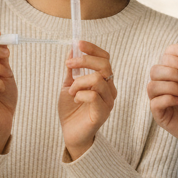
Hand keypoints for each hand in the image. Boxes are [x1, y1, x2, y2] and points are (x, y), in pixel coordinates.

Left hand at [58, 40, 116, 160]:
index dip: (92, 49)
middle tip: (69, 65)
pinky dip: (80, 94)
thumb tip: (71, 50)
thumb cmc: (71, 110)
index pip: (105, 58)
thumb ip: (72, 70)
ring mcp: (108, 102)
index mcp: (104, 81)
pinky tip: (75, 99)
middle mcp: (110, 90)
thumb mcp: (68, 85)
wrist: (71, 134)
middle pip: (104, 65)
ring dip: (79, 82)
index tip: (78, 43)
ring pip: (97, 80)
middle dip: (84, 61)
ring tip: (71, 91)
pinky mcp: (102, 113)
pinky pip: (93, 96)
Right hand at [147, 43, 177, 160]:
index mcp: (173, 73)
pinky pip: (155, 102)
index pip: (166, 56)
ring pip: (153, 84)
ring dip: (171, 85)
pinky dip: (168, 98)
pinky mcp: (158, 113)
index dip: (173, 52)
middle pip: (156, 69)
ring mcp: (159, 98)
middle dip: (171, 70)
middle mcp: (163, 84)